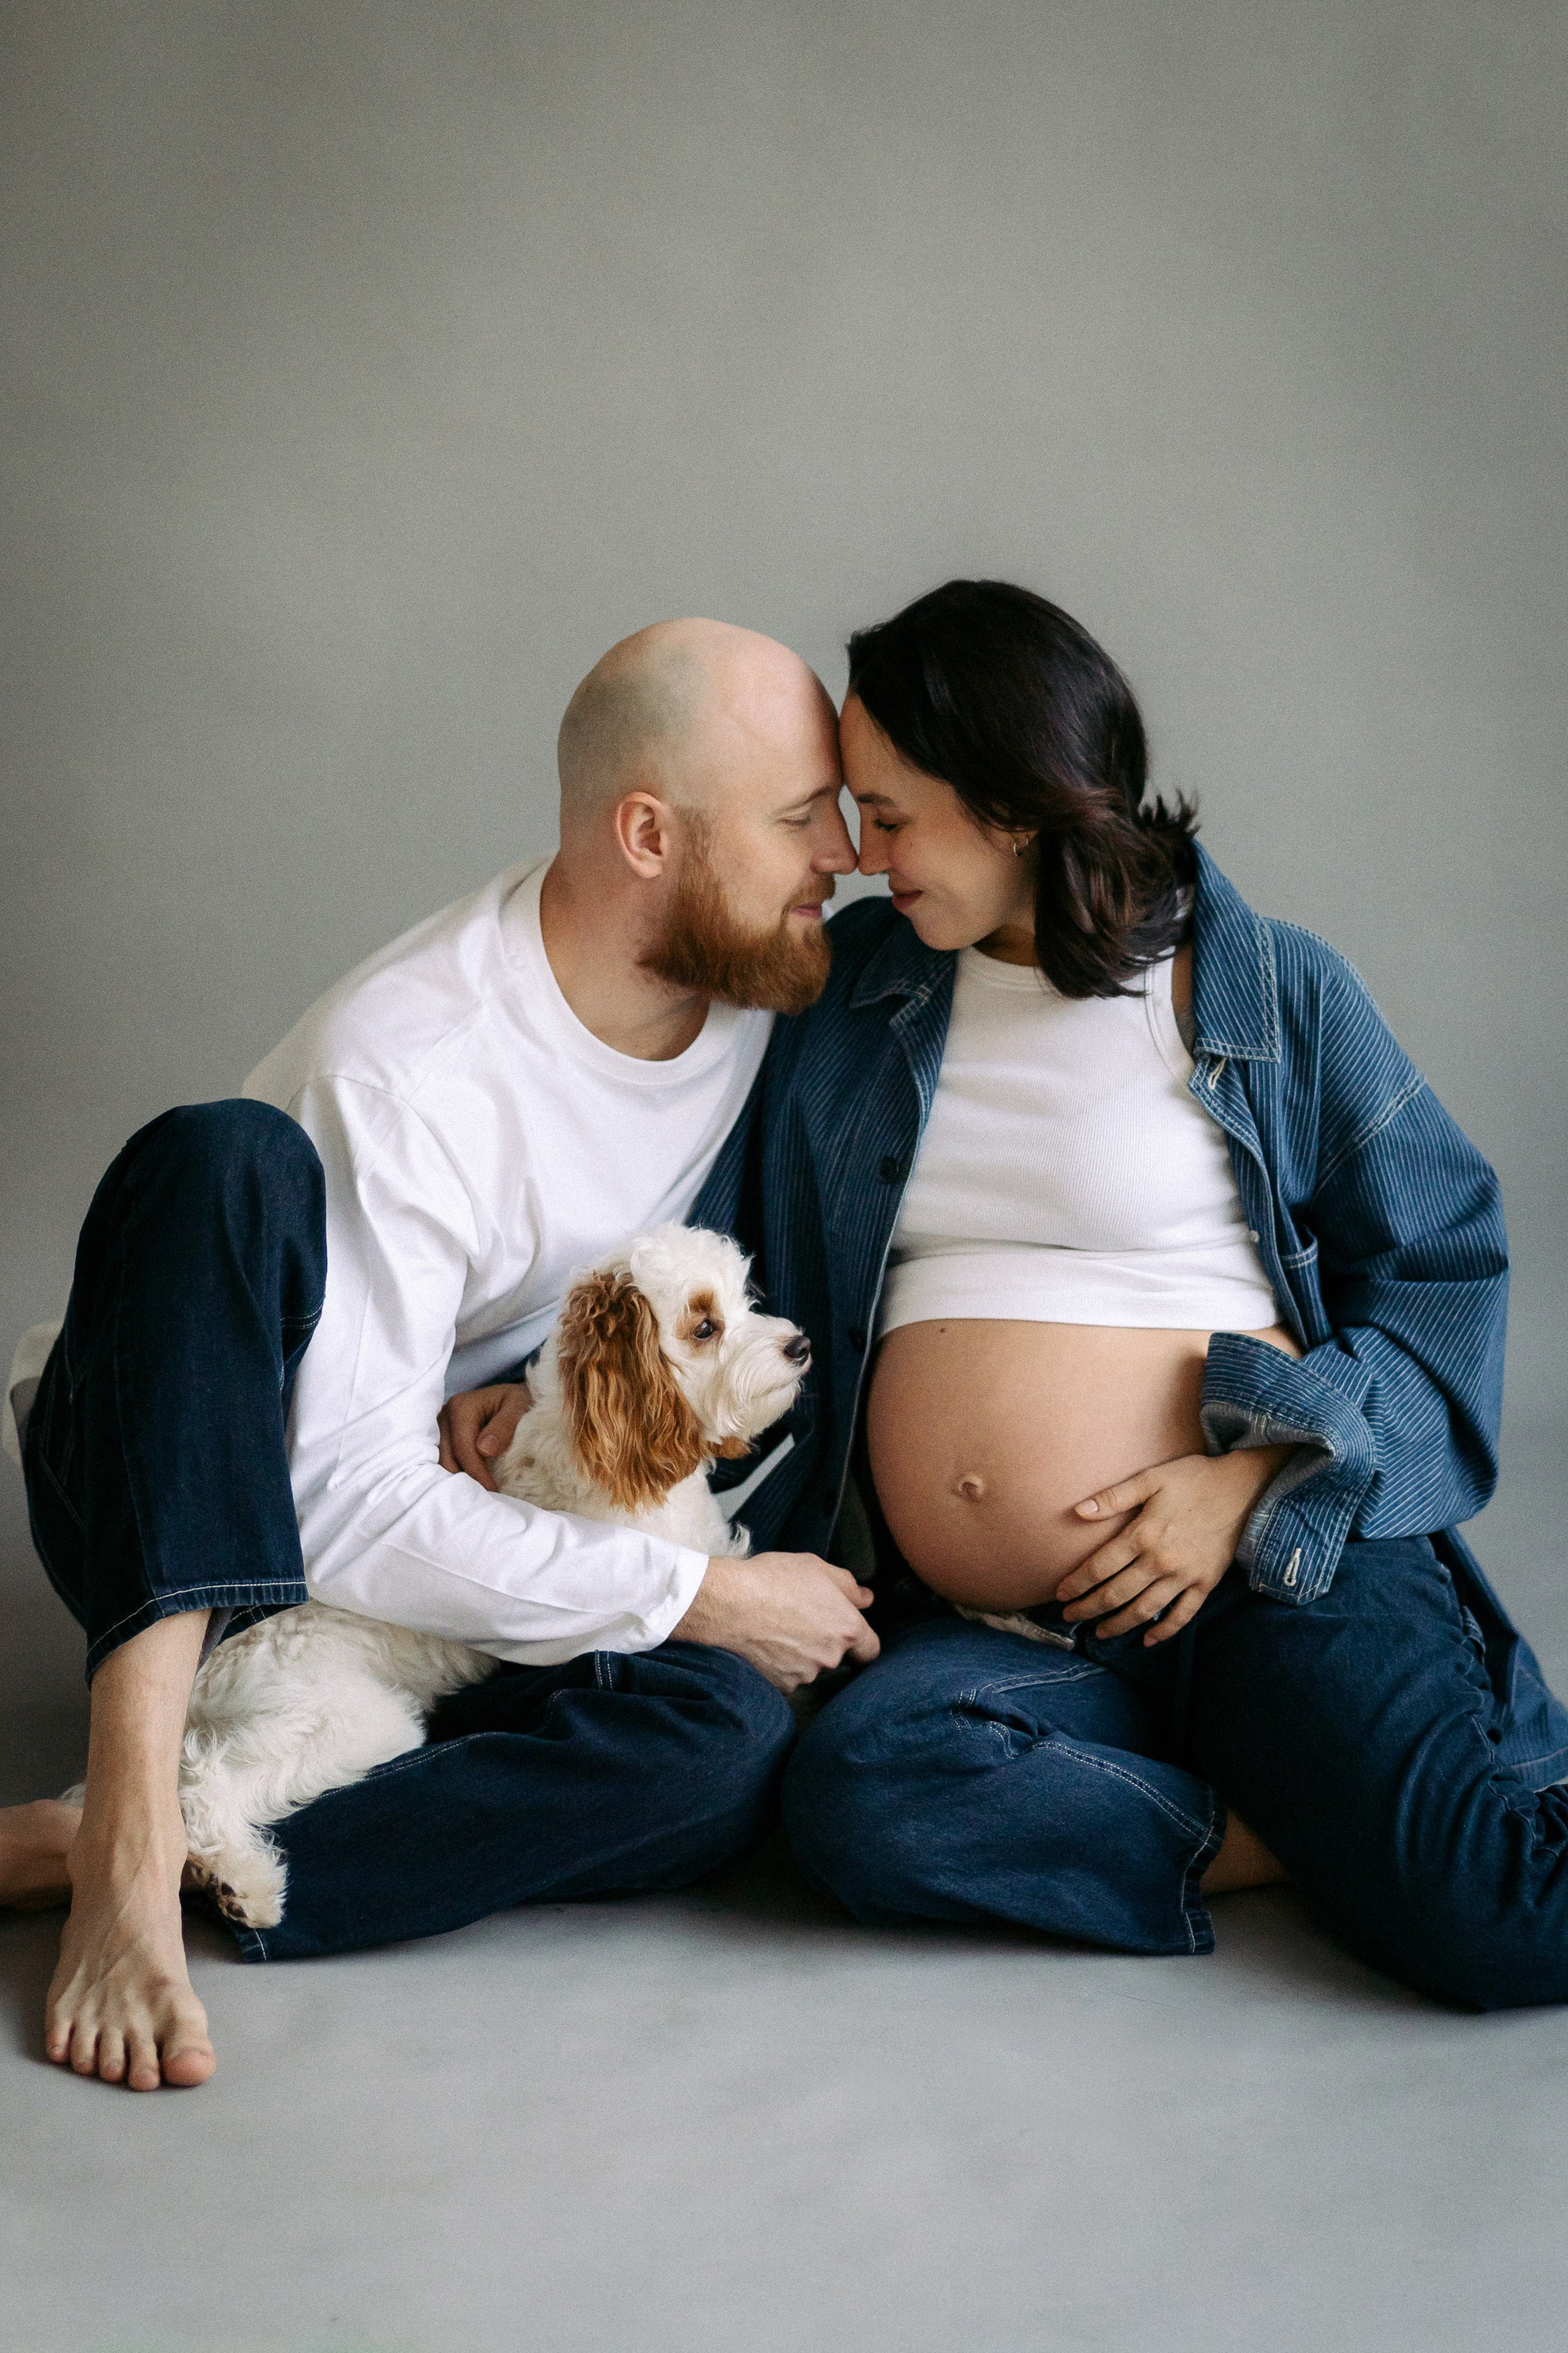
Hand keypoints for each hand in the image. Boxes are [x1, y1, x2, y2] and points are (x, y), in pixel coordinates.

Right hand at [437, 1382, 532, 1490]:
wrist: (513, 1397)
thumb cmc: (518, 1401)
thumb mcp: (519, 1406)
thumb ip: (504, 1425)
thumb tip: (484, 1449)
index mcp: (461, 1407)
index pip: (463, 1448)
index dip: (476, 1472)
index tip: (492, 1490)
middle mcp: (445, 1416)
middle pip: (448, 1458)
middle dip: (465, 1479)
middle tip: (484, 1499)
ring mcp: (441, 1428)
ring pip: (443, 1462)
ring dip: (459, 1479)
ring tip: (479, 1494)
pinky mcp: (443, 1438)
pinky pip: (446, 1460)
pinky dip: (457, 1473)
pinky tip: (471, 1485)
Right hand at [673, 1554, 880, 1692]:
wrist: (730, 1603)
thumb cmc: (773, 1580)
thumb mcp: (816, 1567)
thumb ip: (848, 1586)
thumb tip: (866, 1598)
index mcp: (846, 1627)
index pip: (870, 1649)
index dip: (861, 1643)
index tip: (850, 1637)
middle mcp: (830, 1656)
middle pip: (835, 1655)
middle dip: (822, 1640)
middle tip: (798, 1617)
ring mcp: (805, 1674)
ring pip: (810, 1666)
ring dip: (800, 1653)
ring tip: (776, 1627)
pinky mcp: (781, 1685)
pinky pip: (787, 1676)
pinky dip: (779, 1664)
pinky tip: (765, 1643)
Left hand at [1054, 1447, 1293, 1645]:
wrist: (1244, 1489)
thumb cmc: (1194, 1479)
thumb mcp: (1151, 1478)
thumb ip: (1114, 1497)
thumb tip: (1078, 1511)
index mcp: (1143, 1534)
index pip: (1099, 1567)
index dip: (1076, 1584)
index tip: (1060, 1595)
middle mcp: (1160, 1561)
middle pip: (1116, 1593)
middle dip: (1088, 1608)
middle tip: (1069, 1618)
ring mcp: (1184, 1576)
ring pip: (1144, 1610)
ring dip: (1119, 1625)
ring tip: (1100, 1633)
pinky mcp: (1205, 1583)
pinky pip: (1182, 1615)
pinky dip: (1164, 1632)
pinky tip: (1148, 1641)